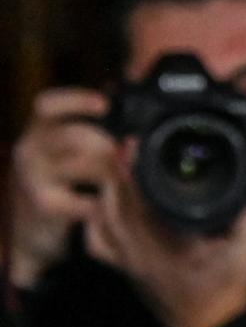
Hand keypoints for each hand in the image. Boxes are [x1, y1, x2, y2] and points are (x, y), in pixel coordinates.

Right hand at [7, 88, 112, 287]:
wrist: (33, 226)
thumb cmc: (61, 181)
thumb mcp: (73, 154)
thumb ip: (101, 139)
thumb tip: (133, 138)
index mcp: (39, 130)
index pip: (47, 104)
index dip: (76, 100)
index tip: (106, 104)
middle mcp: (30, 149)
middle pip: (70, 134)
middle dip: (104, 142)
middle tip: (123, 152)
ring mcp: (32, 176)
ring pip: (77, 165)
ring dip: (107, 170)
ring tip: (123, 175)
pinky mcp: (41, 203)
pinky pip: (78, 199)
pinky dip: (97, 201)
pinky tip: (105, 203)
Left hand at [84, 139, 245, 326]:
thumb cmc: (234, 292)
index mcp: (166, 246)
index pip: (135, 201)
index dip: (129, 168)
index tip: (133, 142)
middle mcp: (139, 255)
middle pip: (109, 205)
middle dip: (115, 171)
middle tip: (126, 145)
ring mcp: (129, 265)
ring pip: (100, 220)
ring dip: (106, 191)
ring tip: (119, 167)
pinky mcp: (128, 271)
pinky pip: (99, 241)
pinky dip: (99, 217)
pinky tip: (109, 204)